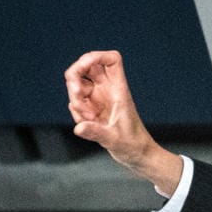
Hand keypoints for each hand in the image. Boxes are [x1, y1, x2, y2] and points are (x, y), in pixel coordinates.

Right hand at [64, 50, 182, 193]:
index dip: (96, 56)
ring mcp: (99, 98)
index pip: (111, 59)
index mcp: (119, 90)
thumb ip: (96, 133)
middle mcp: (108, 90)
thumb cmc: (132, 145)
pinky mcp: (92, 109)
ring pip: (78, 85)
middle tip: (77, 95)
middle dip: (74, 77)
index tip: (84, 64)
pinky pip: (76, 102)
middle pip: (86, 67)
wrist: (136, 155)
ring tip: (87, 119)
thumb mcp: (114, 140)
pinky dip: (76, 111)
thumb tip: (79, 127)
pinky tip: (87, 125)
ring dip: (74, 99)